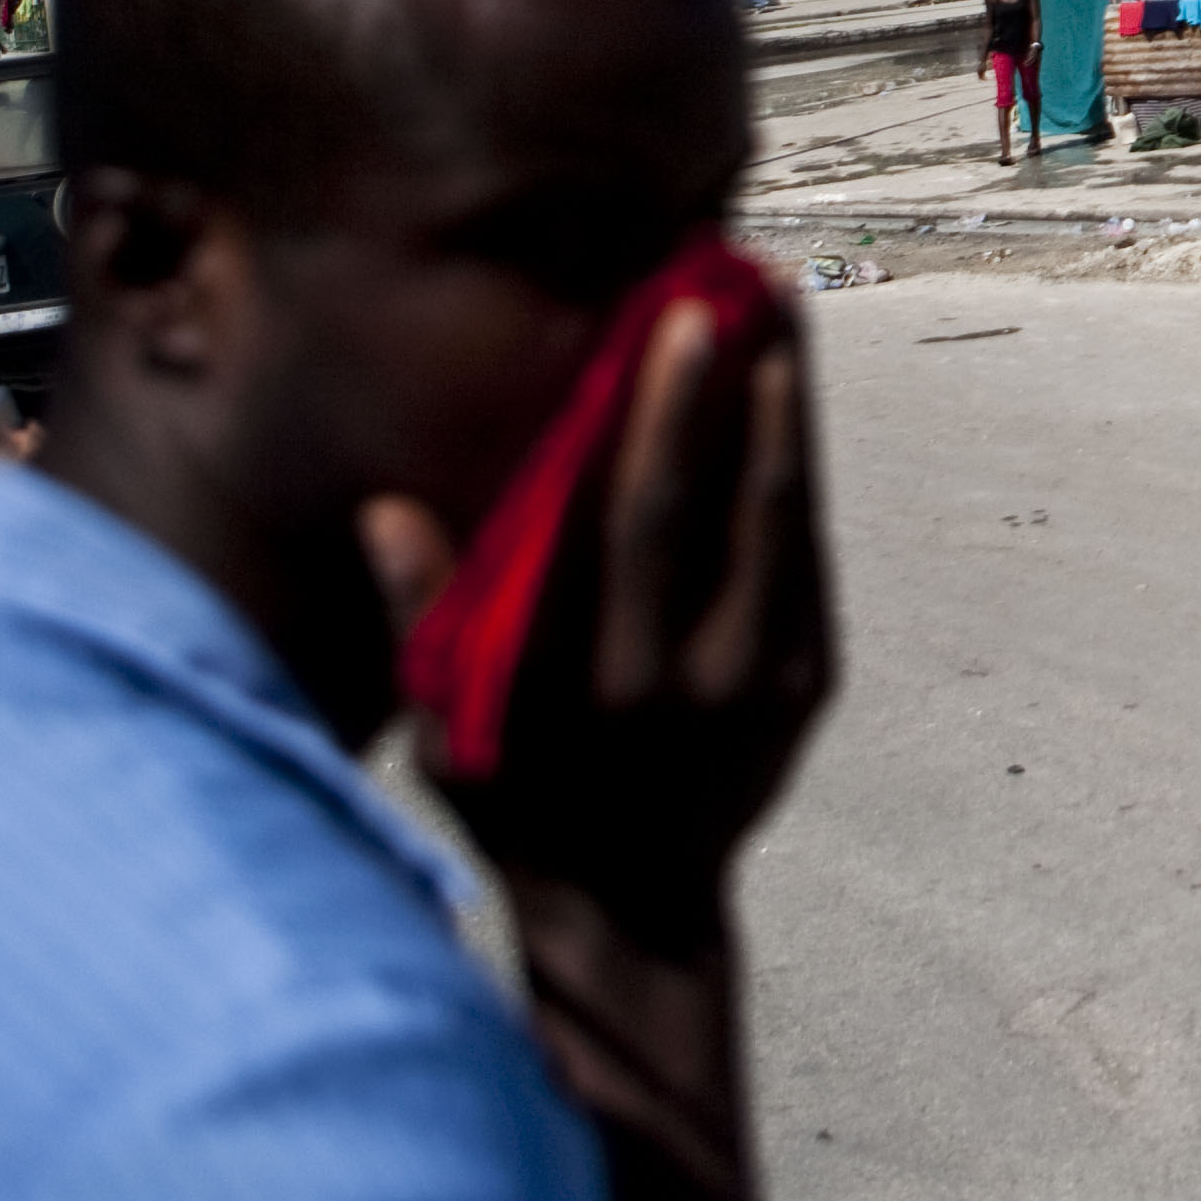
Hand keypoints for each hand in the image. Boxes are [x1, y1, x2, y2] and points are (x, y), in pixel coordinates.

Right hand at [359, 300, 831, 937]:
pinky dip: (799, 480)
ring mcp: (775, 681)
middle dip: (751, 386)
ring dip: (791, 414)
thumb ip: (422, 624)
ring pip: (792, 520)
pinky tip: (790, 410)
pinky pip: (810, 560)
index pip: (648, 517)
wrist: (635, 916)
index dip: (670, 413)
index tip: (681, 318)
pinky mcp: (812, 685)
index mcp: (612, 677)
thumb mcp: (448, 739)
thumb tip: (388, 510)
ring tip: (785, 317)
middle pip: (741, 502)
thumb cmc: (518, 812)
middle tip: (755, 284)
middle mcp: (708, 675)